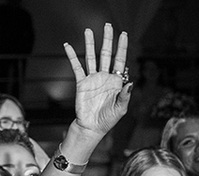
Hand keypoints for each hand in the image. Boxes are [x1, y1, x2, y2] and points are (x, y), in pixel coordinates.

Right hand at [63, 23, 130, 137]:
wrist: (92, 127)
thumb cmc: (108, 120)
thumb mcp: (121, 109)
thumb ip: (125, 95)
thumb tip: (131, 82)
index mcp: (116, 82)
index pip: (120, 60)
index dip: (122, 47)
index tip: (123, 34)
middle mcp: (104, 77)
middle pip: (106, 54)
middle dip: (107, 40)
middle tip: (107, 26)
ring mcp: (93, 79)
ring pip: (91, 57)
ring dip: (89, 44)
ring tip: (88, 31)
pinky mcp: (81, 83)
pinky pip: (76, 67)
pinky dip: (72, 56)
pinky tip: (68, 46)